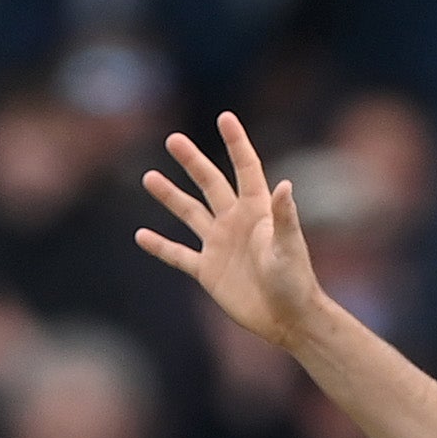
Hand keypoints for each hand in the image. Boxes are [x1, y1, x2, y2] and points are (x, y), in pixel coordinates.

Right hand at [134, 113, 334, 352]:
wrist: (287, 319)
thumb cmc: (295, 281)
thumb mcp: (289, 247)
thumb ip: (285, 217)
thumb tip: (285, 185)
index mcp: (257, 210)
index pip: (245, 168)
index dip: (236, 143)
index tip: (225, 117)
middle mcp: (235, 221)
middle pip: (210, 183)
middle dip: (192, 161)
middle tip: (173, 139)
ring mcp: (219, 244)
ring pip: (189, 213)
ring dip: (170, 196)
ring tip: (149, 177)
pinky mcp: (208, 270)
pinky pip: (178, 255)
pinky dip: (160, 246)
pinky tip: (140, 235)